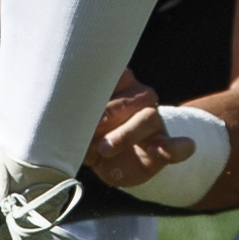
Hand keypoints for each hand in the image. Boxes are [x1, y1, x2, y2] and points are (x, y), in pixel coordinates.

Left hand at [82, 69, 182, 186]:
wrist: (118, 162)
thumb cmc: (96, 135)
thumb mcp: (83, 123)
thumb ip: (77, 115)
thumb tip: (60, 115)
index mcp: (121, 84)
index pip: (113, 77)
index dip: (93, 94)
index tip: (73, 109)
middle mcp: (141, 98)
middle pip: (127, 102)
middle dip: (103, 119)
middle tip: (83, 136)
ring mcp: (156, 122)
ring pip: (148, 118)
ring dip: (125, 135)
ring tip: (104, 149)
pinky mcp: (166, 148)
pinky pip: (178, 146)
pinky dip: (174, 148)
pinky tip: (160, 149)